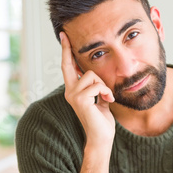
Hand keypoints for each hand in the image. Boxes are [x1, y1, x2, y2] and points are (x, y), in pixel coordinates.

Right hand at [60, 32, 115, 149]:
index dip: (66, 53)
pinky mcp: (79, 99)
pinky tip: (108, 100)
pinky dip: (106, 91)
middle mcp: (69, 91)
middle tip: (64, 35)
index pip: (68, 68)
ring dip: (104, 85)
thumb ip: (97, 90)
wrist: (101, 137)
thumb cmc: (102, 121)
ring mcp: (73, 95)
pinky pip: (97, 85)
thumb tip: (99, 81)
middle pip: (69, 65)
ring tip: (108, 97)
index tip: (64, 37)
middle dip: (67, 49)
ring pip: (91, 75)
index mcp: (74, 91)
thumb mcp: (100, 100)